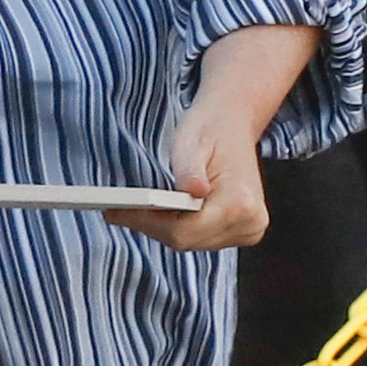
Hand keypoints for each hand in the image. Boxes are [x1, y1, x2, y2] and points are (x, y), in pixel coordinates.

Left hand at [107, 95, 265, 251]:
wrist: (233, 122)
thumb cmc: (211, 129)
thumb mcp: (192, 142)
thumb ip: (189, 170)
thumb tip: (191, 191)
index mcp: (241, 203)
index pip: (184, 230)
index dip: (146, 222)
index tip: (115, 212)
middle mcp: (250, 223)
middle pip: (185, 240)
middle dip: (150, 225)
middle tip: (117, 211)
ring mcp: (249, 230)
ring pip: (191, 243)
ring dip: (162, 227)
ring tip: (135, 209)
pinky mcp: (243, 232)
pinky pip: (199, 239)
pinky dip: (178, 227)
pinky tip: (163, 210)